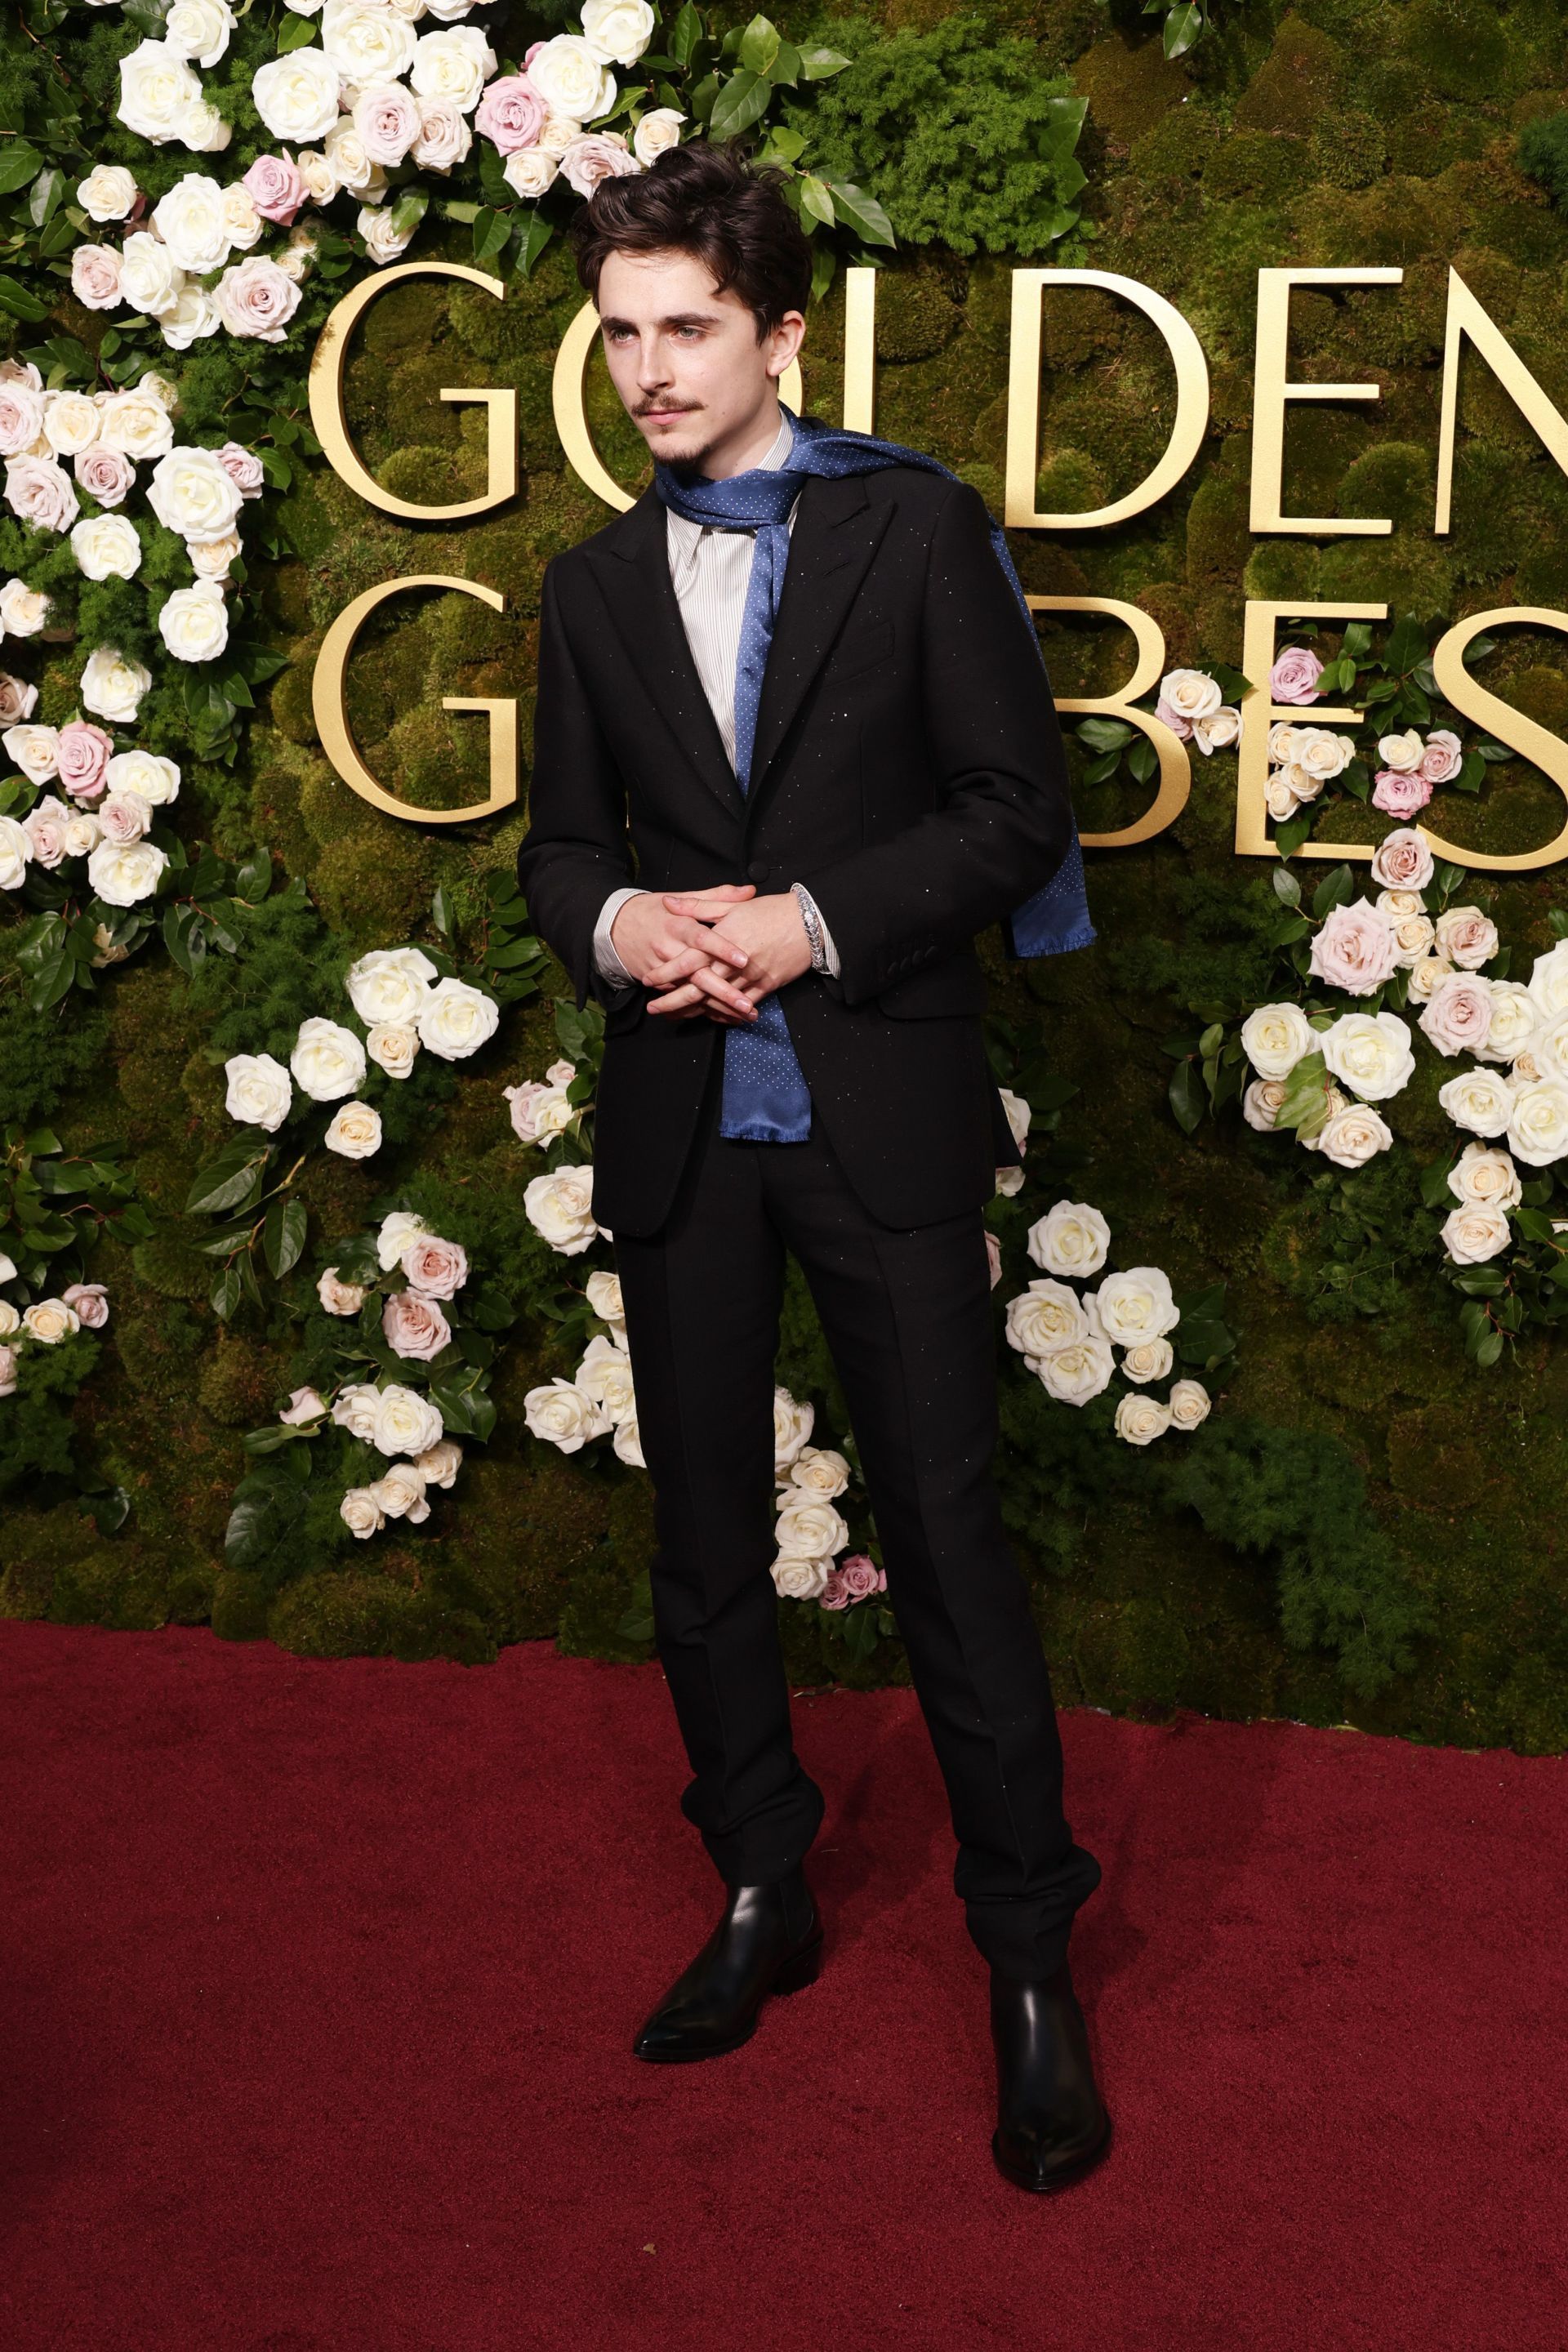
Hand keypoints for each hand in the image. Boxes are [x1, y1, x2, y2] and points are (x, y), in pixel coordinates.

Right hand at [610, 884, 757, 1020]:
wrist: (614, 926)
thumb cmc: (652, 910)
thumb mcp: (681, 897)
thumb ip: (717, 896)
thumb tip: (749, 891)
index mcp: (679, 925)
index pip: (703, 939)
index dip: (723, 949)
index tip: (744, 960)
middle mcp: (670, 949)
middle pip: (699, 975)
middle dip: (724, 992)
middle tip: (746, 1005)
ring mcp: (662, 970)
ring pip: (691, 993)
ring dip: (717, 1008)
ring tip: (741, 1017)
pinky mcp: (657, 983)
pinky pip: (680, 1000)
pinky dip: (701, 1011)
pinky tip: (723, 1018)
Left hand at [648, 890, 811, 1021]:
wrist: (809, 923)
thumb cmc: (769, 911)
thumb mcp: (731, 905)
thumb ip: (698, 906)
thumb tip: (669, 904)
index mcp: (723, 940)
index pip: (687, 960)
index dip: (666, 972)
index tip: (649, 980)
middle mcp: (734, 963)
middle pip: (697, 988)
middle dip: (672, 1001)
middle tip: (654, 1010)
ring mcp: (751, 978)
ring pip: (717, 1001)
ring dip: (695, 1011)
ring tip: (676, 1016)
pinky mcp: (766, 987)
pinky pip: (742, 1006)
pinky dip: (726, 1014)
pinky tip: (712, 1018)